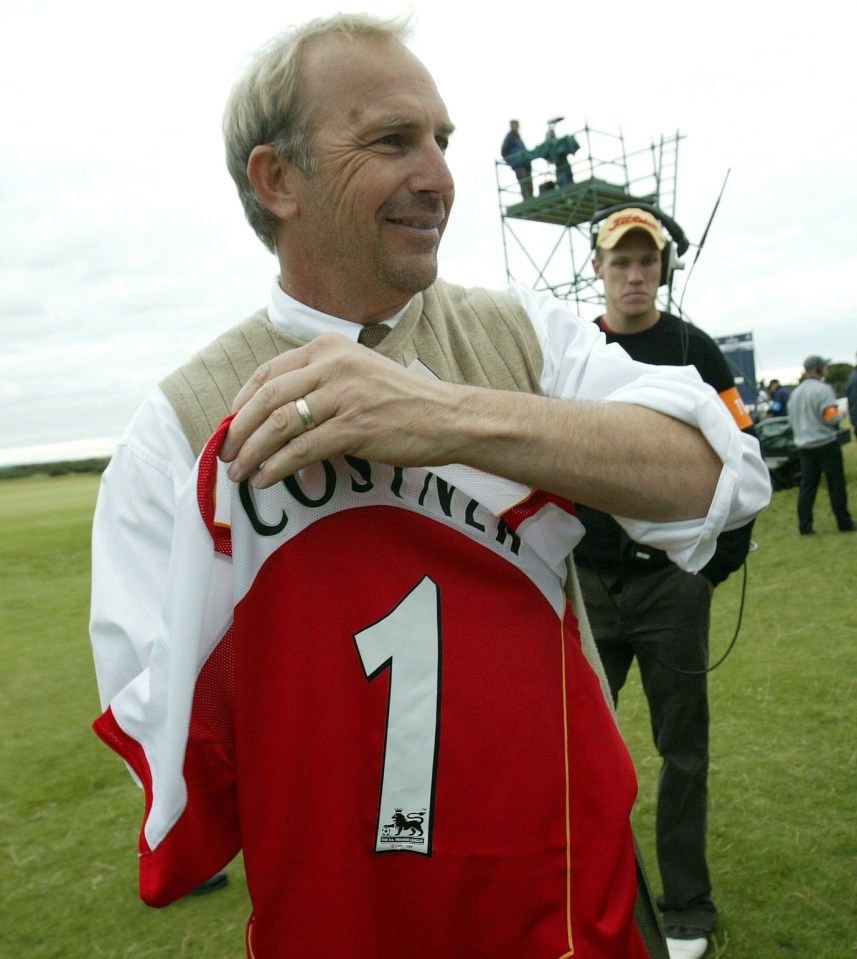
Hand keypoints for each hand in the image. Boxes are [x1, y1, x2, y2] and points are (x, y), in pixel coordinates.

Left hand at [219, 333, 463, 486]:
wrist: (448, 417)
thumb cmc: (404, 400)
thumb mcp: (358, 373)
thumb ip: (319, 383)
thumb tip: (275, 416)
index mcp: (328, 348)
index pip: (268, 372)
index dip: (241, 403)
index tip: (231, 426)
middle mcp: (333, 365)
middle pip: (267, 399)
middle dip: (239, 431)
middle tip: (226, 454)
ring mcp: (344, 395)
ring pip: (280, 425)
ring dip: (252, 453)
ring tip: (240, 473)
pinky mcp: (355, 426)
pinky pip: (303, 449)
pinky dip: (278, 467)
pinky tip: (266, 479)